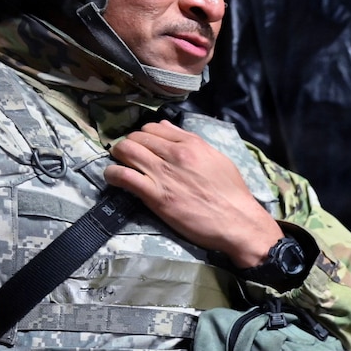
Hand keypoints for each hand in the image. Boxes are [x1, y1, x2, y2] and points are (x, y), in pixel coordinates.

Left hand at [106, 120, 282, 265]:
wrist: (238, 222)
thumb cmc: (232, 193)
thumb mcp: (217, 159)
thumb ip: (192, 142)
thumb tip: (166, 127)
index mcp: (192, 144)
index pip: (154, 128)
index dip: (144, 136)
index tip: (144, 147)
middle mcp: (176, 154)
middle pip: (136, 137)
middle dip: (128, 145)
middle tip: (129, 158)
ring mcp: (164, 174)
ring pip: (126, 150)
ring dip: (117, 156)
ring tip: (120, 165)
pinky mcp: (156, 195)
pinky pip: (123, 175)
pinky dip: (112, 174)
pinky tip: (114, 178)